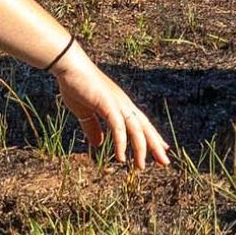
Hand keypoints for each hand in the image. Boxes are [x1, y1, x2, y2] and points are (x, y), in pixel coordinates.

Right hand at [53, 48, 170, 169]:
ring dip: (140, 148)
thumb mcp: (84, 113)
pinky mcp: (108, 104)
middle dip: (155, 145)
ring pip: (135, 129)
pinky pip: (119, 127)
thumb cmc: (77, 87)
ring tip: (141, 166)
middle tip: (165, 162)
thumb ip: (92, 128)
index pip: (141, 124)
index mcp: (120, 106)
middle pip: (144, 127)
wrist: (70, 68)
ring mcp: (118, 104)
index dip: (151, 137)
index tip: (161, 150)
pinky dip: (121, 142)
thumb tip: (99, 144)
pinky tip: (121, 157)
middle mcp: (124, 104)